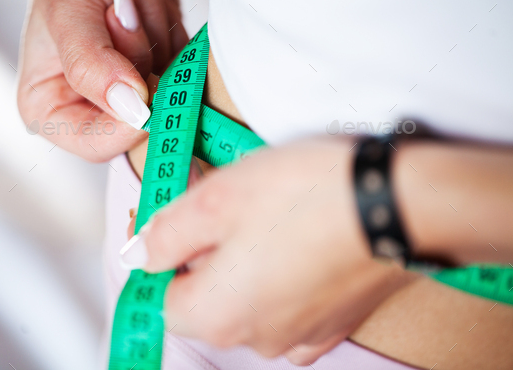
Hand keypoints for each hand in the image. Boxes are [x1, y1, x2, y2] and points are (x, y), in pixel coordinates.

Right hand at [18, 0, 187, 161]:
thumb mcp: (67, 15)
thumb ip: (91, 66)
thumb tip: (132, 110)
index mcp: (52, 109)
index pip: (98, 145)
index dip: (129, 122)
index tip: (146, 84)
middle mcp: (93, 107)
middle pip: (140, 116)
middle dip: (138, 55)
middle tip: (121, 7)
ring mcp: (132, 90)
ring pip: (167, 88)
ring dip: (155, 30)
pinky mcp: (160, 70)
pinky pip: (185, 65)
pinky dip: (170, 26)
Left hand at [121, 138, 411, 364]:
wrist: (393, 201)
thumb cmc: (303, 195)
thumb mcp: (215, 199)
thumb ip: (166, 234)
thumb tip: (141, 256)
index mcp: (217, 315)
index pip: (162, 297)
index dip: (165, 255)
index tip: (181, 220)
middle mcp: (255, 338)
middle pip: (206, 299)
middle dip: (207, 256)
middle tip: (231, 209)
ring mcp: (299, 336)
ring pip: (247, 299)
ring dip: (246, 263)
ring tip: (271, 219)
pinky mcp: (332, 323)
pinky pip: (286, 304)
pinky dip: (281, 278)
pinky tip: (297, 244)